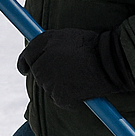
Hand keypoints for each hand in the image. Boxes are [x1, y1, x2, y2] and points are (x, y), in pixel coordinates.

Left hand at [17, 27, 134, 109]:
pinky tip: (81, 90)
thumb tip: (39, 52)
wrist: (109, 61)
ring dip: (59, 85)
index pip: (26, 57)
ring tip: (78, 77)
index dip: (25, 64)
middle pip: (37, 73)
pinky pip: (59, 99)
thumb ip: (48, 44)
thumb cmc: (91, 46)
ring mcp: (49, 80)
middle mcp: (41, 62)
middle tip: (66, 72)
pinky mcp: (59, 96)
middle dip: (47, 73)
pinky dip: (68, 98)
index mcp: (42, 43)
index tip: (24, 69)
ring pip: (48, 87)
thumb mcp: (65, 35)